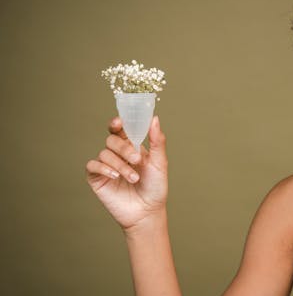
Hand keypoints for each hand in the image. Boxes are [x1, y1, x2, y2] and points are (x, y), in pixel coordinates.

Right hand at [86, 115, 167, 231]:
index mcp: (132, 147)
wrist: (148, 212)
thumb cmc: (155, 187)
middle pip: (112, 140)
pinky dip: (104, 168)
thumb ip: (157, 141)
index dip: (117, 123)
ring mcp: (106, 166)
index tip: (119, 122)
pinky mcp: (97, 178)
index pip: (121, 130)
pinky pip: (93, 166)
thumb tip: (154, 119)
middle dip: (124, 148)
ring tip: (134, 178)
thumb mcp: (160, 163)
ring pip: (105, 154)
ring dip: (120, 165)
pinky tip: (115, 177)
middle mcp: (117, 154)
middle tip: (137, 159)